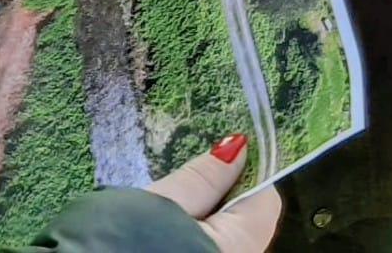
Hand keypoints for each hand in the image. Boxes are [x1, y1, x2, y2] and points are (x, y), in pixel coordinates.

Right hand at [145, 135, 281, 252]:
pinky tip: (164, 228)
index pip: (264, 197)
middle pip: (245, 219)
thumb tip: (236, 147)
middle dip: (220, 194)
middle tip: (183, 179)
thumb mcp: (163, 201)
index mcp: (243, 246)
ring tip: (168, 204)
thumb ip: (202, 177)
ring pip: (225, 236)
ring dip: (205, 214)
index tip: (215, 154)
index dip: (243, 170)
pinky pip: (208, 249)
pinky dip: (193, 234)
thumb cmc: (127, 242)